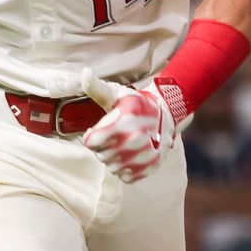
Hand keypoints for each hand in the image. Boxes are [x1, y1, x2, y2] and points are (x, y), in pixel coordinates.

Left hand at [79, 68, 177, 183]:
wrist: (165, 115)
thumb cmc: (134, 104)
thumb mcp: (116, 94)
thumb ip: (97, 88)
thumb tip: (84, 73)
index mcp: (123, 122)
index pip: (91, 143)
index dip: (92, 136)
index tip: (99, 130)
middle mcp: (134, 140)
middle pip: (101, 156)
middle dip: (103, 147)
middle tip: (114, 136)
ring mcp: (144, 156)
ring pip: (112, 167)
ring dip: (114, 158)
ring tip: (123, 145)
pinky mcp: (150, 167)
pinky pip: (125, 177)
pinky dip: (125, 169)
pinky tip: (131, 156)